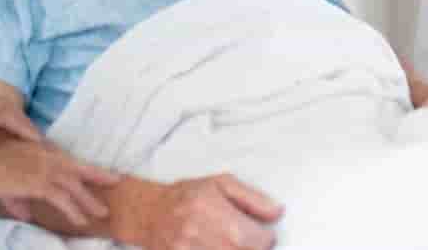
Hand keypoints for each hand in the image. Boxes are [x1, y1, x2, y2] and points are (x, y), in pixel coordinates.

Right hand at [0, 135, 119, 225]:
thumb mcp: (9, 185)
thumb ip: (19, 200)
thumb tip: (25, 215)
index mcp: (46, 153)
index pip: (72, 161)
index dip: (87, 168)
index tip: (102, 171)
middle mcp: (51, 159)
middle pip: (81, 169)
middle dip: (99, 177)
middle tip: (116, 181)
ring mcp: (47, 170)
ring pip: (74, 187)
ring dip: (88, 201)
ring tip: (101, 213)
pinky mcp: (40, 183)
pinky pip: (61, 199)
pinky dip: (73, 209)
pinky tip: (80, 220)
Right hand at [141, 174, 281, 249]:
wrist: (150, 212)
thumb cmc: (188, 194)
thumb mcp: (221, 184)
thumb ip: (251, 198)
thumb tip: (277, 212)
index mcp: (211, 210)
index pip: (252, 238)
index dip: (266, 238)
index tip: (266, 234)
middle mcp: (199, 236)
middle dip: (254, 248)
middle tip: (252, 240)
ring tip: (235, 242)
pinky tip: (223, 247)